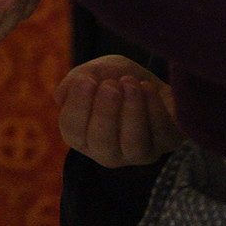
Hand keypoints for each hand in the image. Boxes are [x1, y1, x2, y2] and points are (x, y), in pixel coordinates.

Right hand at [55, 56, 183, 166]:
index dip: (78, 105)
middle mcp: (108, 152)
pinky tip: (147, 86)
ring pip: (133, 143)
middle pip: (101, 143)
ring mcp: (138, 153)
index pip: (72, 130)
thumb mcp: (95, 72)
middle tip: (110, 84)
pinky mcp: (165, 146)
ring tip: (129, 82)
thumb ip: (75, 81)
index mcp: (83, 135)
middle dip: (105, 112)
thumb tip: (59, 97)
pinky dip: (153, 108)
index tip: (86, 79)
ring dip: (131, 111)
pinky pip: (159, 133)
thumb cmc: (117, 79)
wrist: (154, 83)